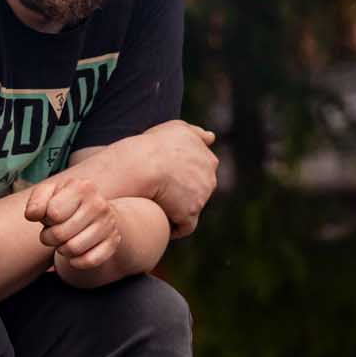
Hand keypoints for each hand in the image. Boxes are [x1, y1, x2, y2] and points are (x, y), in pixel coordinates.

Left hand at [23, 176, 120, 270]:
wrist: (93, 211)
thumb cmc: (63, 203)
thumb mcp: (47, 194)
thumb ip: (36, 201)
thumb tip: (32, 215)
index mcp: (82, 187)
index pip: (53, 214)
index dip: (46, 218)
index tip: (51, 215)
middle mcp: (99, 204)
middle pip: (60, 234)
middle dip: (50, 237)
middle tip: (53, 232)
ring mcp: (109, 224)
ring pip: (73, 249)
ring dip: (62, 249)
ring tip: (64, 240)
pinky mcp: (114, 242)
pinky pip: (90, 261)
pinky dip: (77, 261)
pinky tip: (75, 253)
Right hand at [115, 121, 218, 235]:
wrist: (143, 165)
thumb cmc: (155, 145)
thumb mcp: (177, 128)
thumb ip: (196, 133)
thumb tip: (211, 138)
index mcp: (209, 160)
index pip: (201, 172)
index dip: (184, 175)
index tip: (167, 177)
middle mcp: (210, 179)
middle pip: (198, 191)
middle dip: (184, 193)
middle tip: (160, 191)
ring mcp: (202, 199)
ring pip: (190, 208)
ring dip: (177, 209)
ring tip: (157, 206)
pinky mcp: (190, 215)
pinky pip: (184, 227)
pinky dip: (175, 228)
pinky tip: (161, 224)